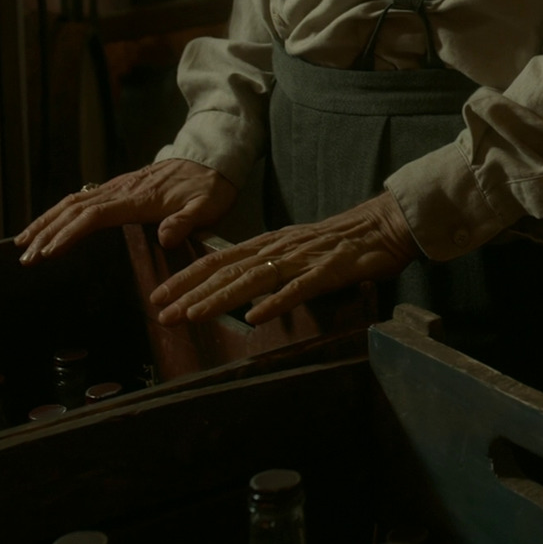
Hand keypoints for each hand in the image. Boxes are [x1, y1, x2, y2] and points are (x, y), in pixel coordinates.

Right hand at [14, 159, 238, 263]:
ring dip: (46, 222)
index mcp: (138, 199)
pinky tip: (47, 226)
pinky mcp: (118, 188)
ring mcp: (117, 187)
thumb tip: (166, 237)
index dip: (69, 233)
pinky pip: (81, 200)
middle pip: (73, 209)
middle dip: (46, 232)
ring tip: (23, 244)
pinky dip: (59, 214)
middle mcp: (121, 190)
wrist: (211, 159)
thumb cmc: (209, 187)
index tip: (49, 252)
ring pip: (72, 203)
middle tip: (25, 257)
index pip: (95, 216)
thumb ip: (187, 221)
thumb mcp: (207, 206)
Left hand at [148, 191, 420, 326]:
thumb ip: (268, 266)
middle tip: (160, 313)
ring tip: (193, 315)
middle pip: (226, 270)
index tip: (158, 296)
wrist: (384, 226)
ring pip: (253, 279)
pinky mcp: (328, 271)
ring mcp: (302, 260)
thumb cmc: (341, 242)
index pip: (217, 260)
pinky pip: (299, 289)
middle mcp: (278, 249)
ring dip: (220, 299)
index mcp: (268, 244)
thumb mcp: (294, 249)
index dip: (185, 278)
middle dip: (189, 292)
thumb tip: (239, 288)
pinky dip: (276, 302)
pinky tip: (256, 317)